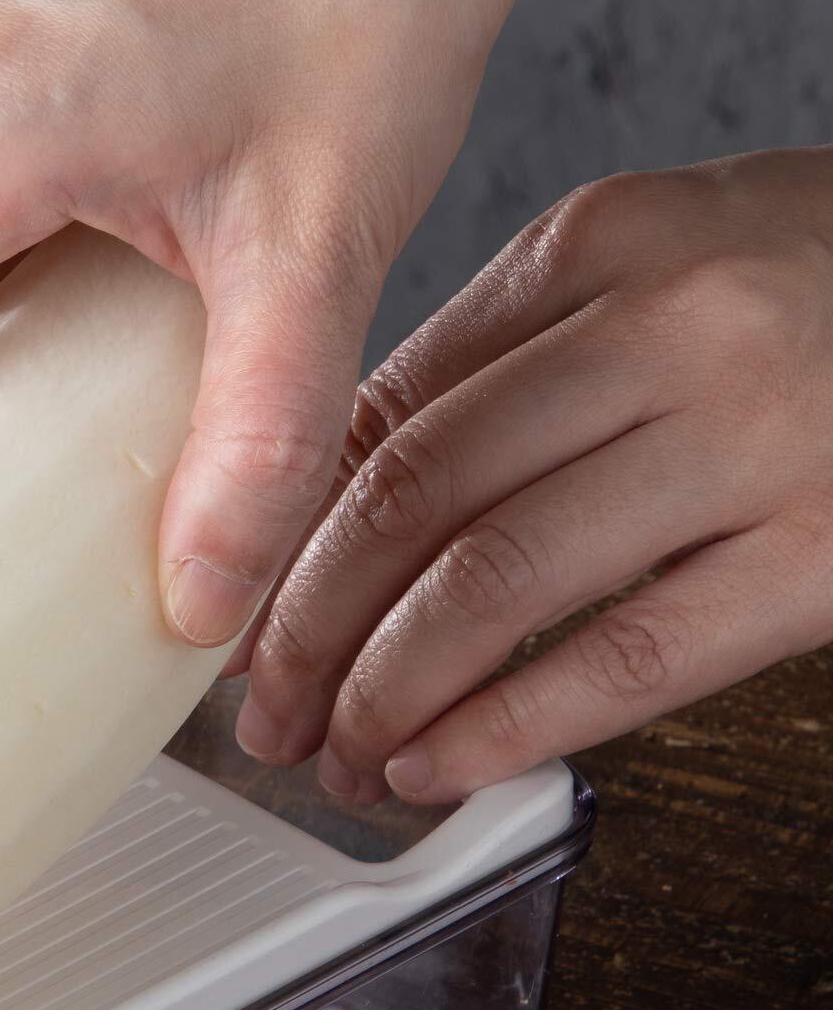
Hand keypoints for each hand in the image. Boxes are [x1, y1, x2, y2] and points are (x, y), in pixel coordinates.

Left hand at [234, 149, 832, 802]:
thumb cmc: (826, 299)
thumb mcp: (661, 269)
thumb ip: (508, 365)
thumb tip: (334, 503)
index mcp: (602, 242)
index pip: (384, 406)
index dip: (285, 534)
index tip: (236, 613)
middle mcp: (673, 325)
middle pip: (413, 496)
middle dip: (304, 629)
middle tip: (261, 711)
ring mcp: (759, 438)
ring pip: (494, 585)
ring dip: (382, 695)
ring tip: (336, 755)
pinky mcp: (830, 554)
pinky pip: (626, 659)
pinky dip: (501, 728)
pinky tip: (436, 766)